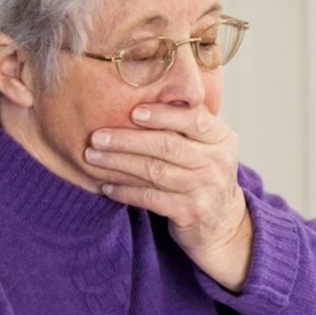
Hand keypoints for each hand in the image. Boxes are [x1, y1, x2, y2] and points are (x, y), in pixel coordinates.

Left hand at [86, 104, 252, 289]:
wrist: (222, 221)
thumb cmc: (204, 173)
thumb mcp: (208, 145)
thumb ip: (186, 122)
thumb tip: (143, 93)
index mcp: (222, 139)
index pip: (194, 120)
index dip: (162, 115)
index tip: (132, 112)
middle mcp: (217, 162)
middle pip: (168, 146)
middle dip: (128, 139)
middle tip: (97, 136)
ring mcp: (205, 189)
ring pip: (155, 172)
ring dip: (119, 164)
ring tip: (93, 157)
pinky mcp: (190, 212)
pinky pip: (150, 199)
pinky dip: (125, 191)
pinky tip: (107, 186)